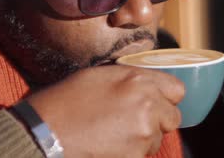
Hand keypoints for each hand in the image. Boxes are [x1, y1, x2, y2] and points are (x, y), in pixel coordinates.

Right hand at [26, 65, 183, 156]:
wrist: (46, 132)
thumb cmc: (66, 100)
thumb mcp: (98, 74)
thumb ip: (129, 78)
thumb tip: (147, 84)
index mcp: (138, 81)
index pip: (177, 89)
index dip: (166, 95)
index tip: (155, 100)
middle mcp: (147, 105)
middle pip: (173, 117)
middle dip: (158, 118)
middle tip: (133, 119)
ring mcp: (143, 134)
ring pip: (158, 137)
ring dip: (144, 136)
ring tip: (115, 132)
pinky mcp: (135, 156)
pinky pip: (143, 153)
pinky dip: (132, 151)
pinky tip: (110, 144)